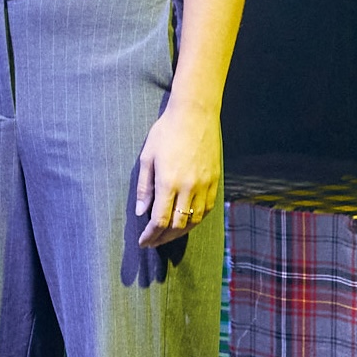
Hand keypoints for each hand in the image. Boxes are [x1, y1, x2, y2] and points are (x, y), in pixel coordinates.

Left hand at [136, 99, 220, 246]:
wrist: (195, 114)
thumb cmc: (167, 131)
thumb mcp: (147, 157)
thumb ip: (144, 187)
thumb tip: (141, 212)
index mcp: (168, 182)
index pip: (160, 220)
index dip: (151, 235)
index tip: (143, 242)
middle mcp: (188, 187)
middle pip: (177, 225)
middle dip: (163, 238)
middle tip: (153, 242)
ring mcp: (204, 185)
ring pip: (194, 220)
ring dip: (180, 232)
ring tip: (168, 235)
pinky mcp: (215, 181)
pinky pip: (206, 209)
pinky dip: (195, 220)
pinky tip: (187, 221)